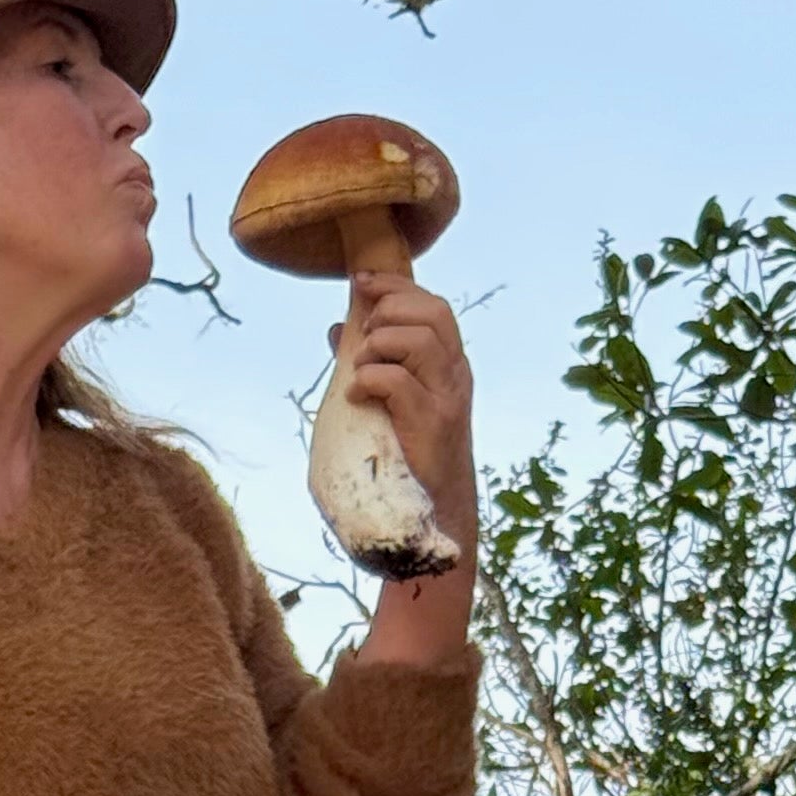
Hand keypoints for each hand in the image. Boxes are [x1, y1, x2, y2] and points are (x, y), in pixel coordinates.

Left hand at [332, 274, 476, 559]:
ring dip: (378, 345)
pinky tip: (355, 394)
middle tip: (363, 339)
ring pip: (420, 339)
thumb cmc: (408, 456)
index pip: (432, 304)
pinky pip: (399, 381)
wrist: (434, 513)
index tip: (361, 282)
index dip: (396, 285)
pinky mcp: (434, 423)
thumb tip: (338, 328)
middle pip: (433, 311)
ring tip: (359, 369)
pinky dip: (370, 379)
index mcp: (449, 364)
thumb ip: (369, 361)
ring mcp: (448, 397)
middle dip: (389, 311)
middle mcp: (456, 375)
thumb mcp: (389, 398)